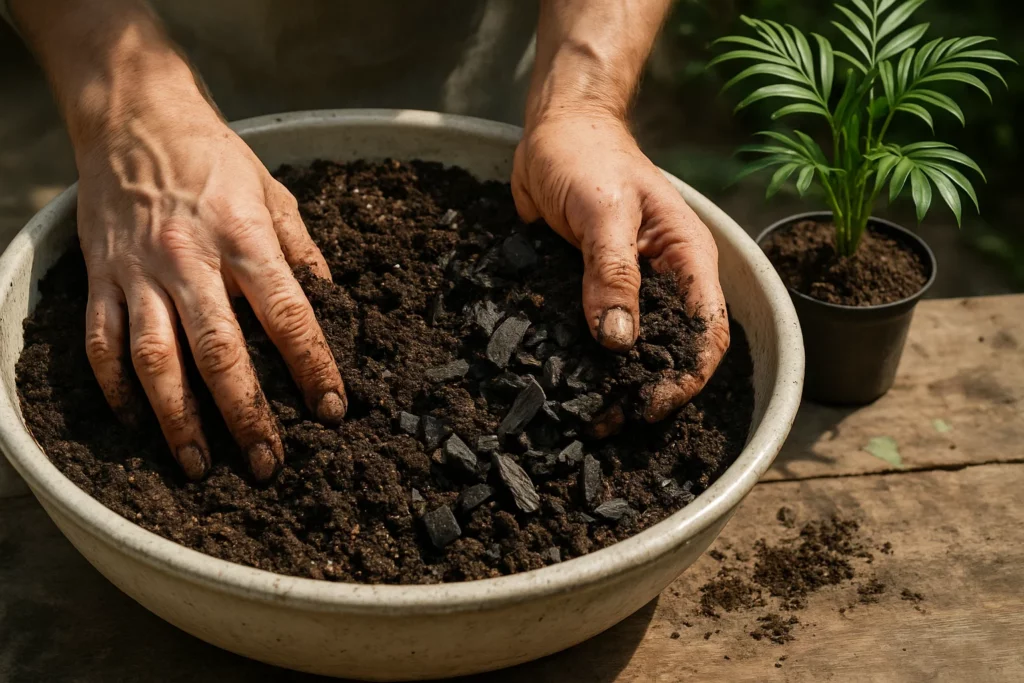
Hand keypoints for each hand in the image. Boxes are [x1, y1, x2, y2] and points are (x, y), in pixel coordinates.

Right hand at [77, 97, 344, 480]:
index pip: (288, 316)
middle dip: (246, 415)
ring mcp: (139, 272)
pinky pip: (101, 341)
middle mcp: (190, 261)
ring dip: (178, 419)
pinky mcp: (101, 277)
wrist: (134, 117)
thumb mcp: (274, 193)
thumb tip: (330, 304)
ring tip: (200, 465)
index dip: (312, 368)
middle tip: (268, 463)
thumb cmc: (214, 158)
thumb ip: (302, 252)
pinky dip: (116, 387)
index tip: (330, 410)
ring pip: (155, 359)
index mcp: (244, 240)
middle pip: (220, 352)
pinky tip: (136, 421)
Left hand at [511, 112, 728, 421]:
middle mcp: (664, 278)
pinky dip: (586, 359)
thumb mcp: (603, 210)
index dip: (687, 374)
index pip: (708, 329)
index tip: (650, 404)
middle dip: (647, 388)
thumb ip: (612, 272)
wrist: (552, 131)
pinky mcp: (593, 288)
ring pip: (633, 347)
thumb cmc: (585, 156)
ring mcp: (629, 285)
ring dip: (614, 381)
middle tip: (607, 421)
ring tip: (584, 413)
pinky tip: (564, 381)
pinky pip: (596, 330)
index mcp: (686, 257)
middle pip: (672, 348)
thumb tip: (618, 339)